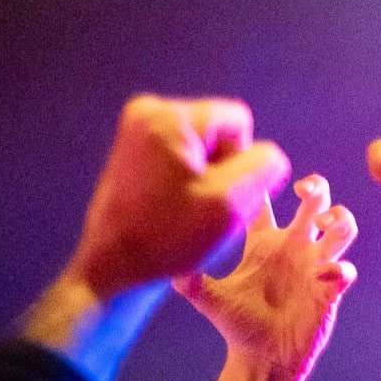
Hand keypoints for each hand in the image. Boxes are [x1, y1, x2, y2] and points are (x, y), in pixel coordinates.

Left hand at [68, 96, 290, 302]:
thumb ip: (265, 165)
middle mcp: (147, 112)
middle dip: (221, 167)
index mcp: (168, 117)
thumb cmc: (170, 237)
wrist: (112, 268)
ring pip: (204, 146)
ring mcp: (136, 130)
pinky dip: (187, 179)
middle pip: (219, 131)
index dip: (239, 161)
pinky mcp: (132, 149)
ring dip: (206, 176)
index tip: (213, 194)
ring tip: (185, 209)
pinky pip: (183, 155)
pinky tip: (172, 206)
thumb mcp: (232, 202)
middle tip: (199, 205)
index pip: (238, 122)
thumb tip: (267, 155)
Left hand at [177, 173, 357, 380]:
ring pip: (342, 227)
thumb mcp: (210, 301)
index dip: (265, 185)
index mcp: (264, 243)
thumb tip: (168, 266)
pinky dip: (340, 269)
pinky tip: (322, 277)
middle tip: (305, 189)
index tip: (259, 179)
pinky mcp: (331, 289)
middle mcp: (293, 248)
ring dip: (340, 218)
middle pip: (316, 201)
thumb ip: (191, 282)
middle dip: (317, 187)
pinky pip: (345, 270)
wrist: (261, 359)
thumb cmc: (236, 327)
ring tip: (325, 224)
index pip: (266, 204)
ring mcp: (315, 265)